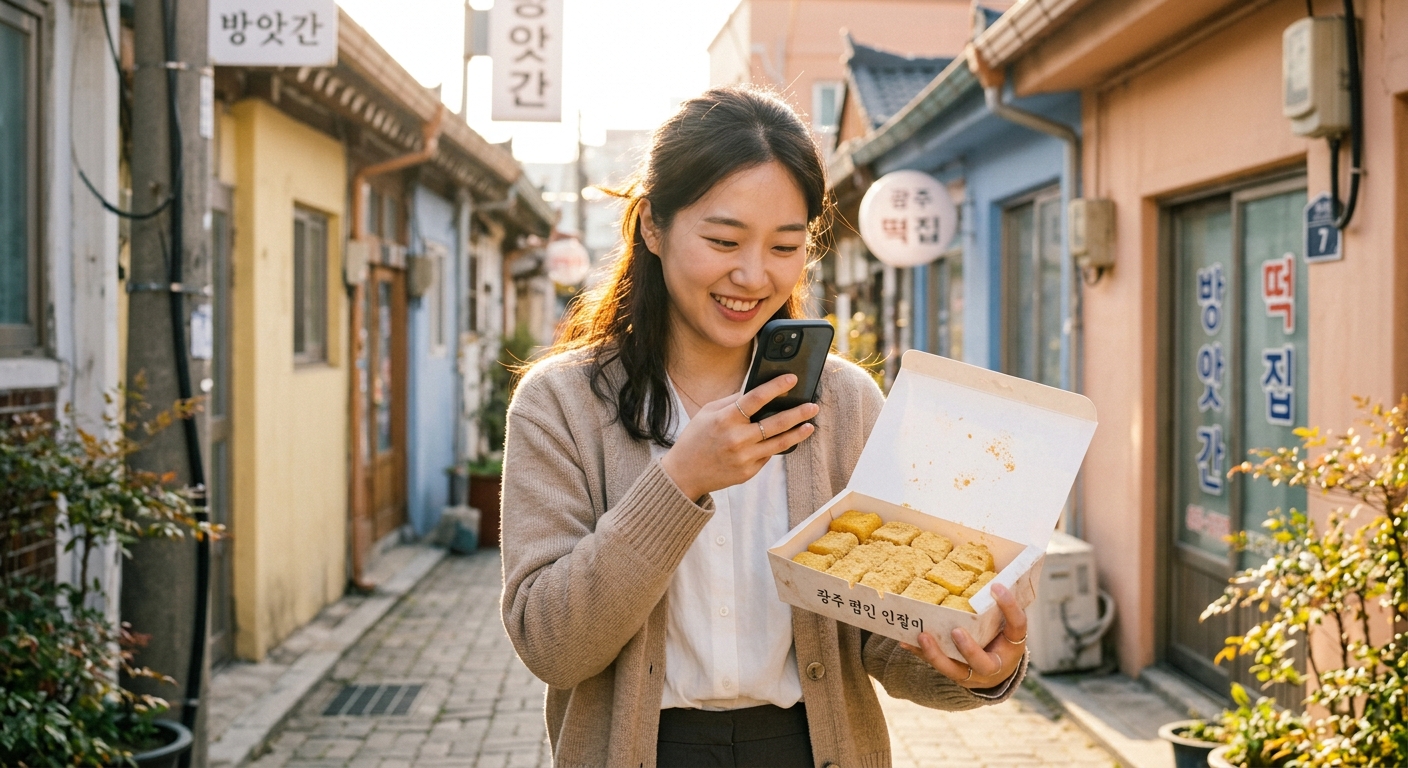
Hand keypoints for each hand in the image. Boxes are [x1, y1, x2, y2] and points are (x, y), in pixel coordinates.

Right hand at [660, 374, 818, 500]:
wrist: (684, 474)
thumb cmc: (696, 438)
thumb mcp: (708, 413)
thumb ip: (732, 401)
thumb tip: (757, 389)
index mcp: (725, 418)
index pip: (756, 398)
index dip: (776, 387)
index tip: (792, 379)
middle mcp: (737, 438)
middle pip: (776, 422)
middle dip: (798, 413)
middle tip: (813, 406)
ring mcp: (744, 457)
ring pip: (779, 442)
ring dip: (797, 433)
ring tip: (810, 425)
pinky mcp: (748, 471)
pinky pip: (767, 455)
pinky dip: (776, 446)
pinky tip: (786, 439)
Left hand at [900, 583, 1027, 688]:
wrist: (997, 673)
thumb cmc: (1002, 640)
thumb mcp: (1009, 626)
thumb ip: (1001, 607)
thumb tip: (991, 577)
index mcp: (1013, 646)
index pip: (1017, 625)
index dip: (1009, 606)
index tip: (996, 586)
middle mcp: (994, 666)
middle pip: (983, 663)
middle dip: (968, 649)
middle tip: (956, 631)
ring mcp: (972, 674)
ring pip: (954, 670)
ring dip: (937, 654)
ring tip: (922, 635)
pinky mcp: (954, 675)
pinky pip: (935, 665)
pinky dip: (920, 653)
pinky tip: (905, 641)